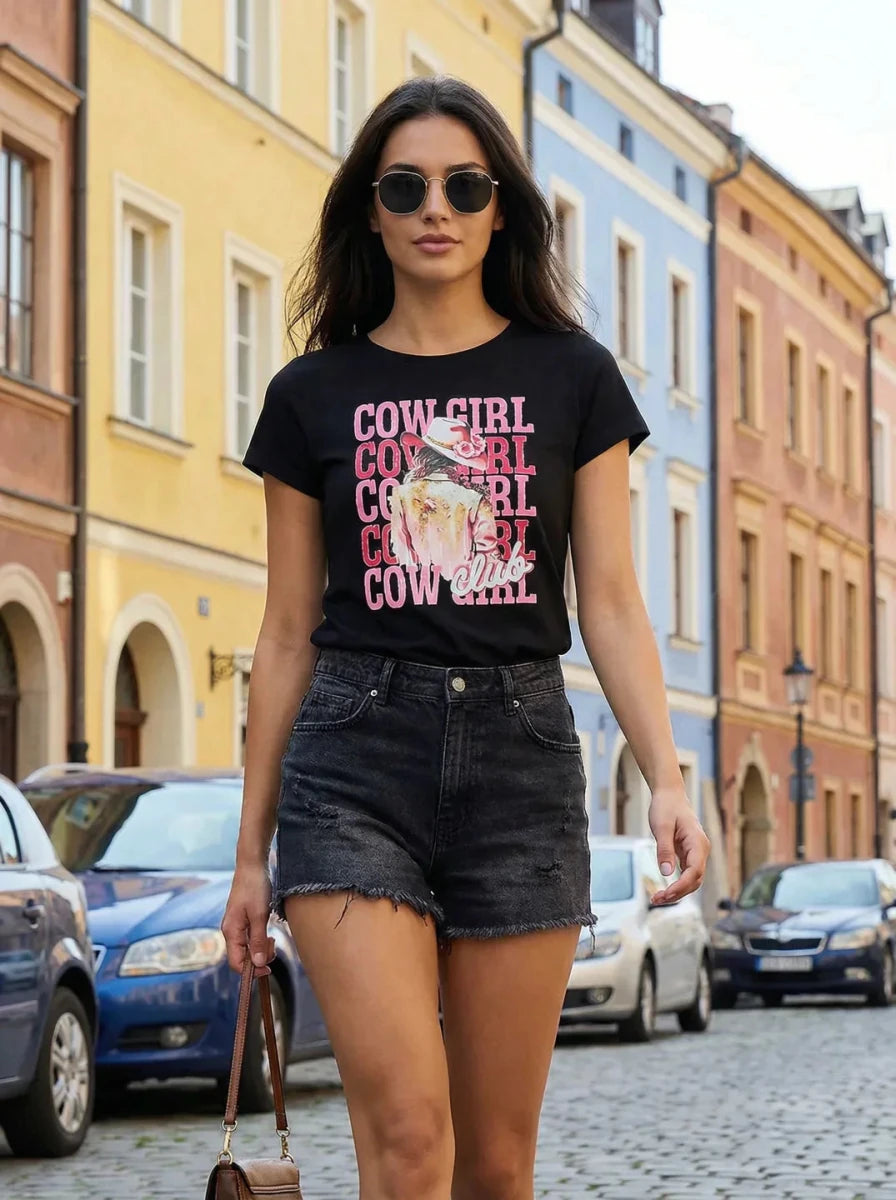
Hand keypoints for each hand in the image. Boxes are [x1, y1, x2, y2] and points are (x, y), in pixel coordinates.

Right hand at [221, 863, 274, 971]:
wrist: (252, 866)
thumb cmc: (255, 887)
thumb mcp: (259, 915)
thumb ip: (258, 940)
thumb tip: (257, 964)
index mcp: (230, 931)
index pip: (236, 962)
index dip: (251, 971)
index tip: (269, 969)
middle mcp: (230, 931)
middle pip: (241, 957)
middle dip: (258, 958)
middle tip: (273, 947)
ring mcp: (236, 925)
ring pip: (247, 948)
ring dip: (260, 949)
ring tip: (272, 940)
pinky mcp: (242, 920)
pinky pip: (249, 938)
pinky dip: (259, 940)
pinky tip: (268, 934)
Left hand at [647, 788, 710, 904]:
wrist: (670, 795)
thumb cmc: (666, 807)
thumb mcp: (661, 827)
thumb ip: (664, 849)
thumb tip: (666, 873)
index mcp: (698, 843)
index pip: (694, 871)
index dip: (681, 886)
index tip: (666, 894)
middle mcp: (701, 850)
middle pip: (695, 880)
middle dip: (678, 893)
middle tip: (656, 899)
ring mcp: (696, 853)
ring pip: (691, 880)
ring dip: (677, 891)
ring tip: (657, 898)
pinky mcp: (689, 854)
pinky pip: (686, 874)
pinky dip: (676, 884)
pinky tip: (664, 890)